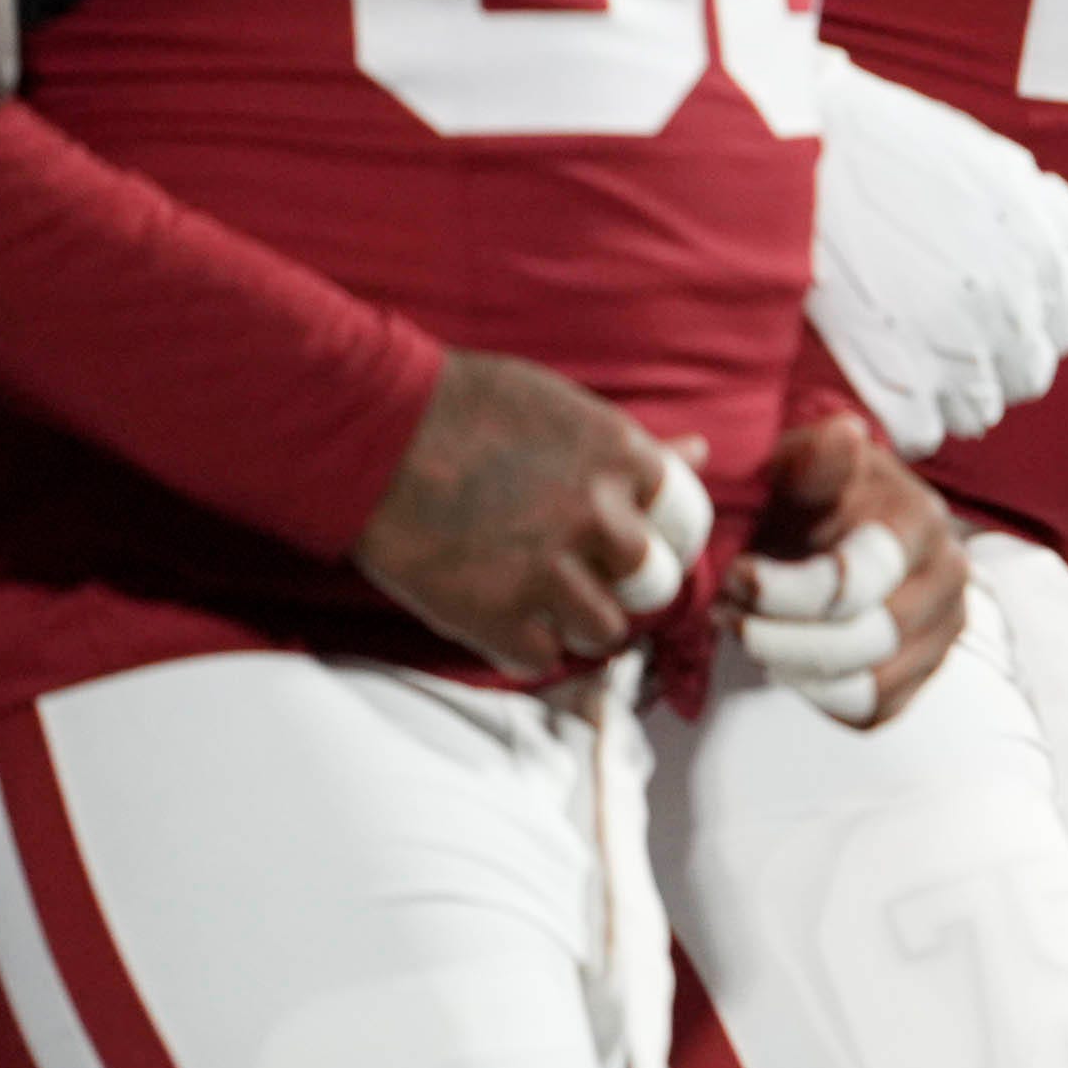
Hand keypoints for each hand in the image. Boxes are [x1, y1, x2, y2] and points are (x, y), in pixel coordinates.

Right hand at [351, 351, 702, 675]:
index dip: (663, 537)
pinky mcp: (497, 617)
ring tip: (541, 600)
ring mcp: (550, 571)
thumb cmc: (463, 406)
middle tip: (586, 576)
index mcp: (621, 460)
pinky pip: (543, 660)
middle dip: (625, 586)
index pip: (688, 521)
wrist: (368, 428)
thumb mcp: (563, 408)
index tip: (637, 541)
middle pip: (655, 584)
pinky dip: (524, 647)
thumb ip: (632, 446)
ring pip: (606, 631)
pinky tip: (500, 618)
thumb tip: (698, 453)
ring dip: (579, 623)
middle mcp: (599, 518)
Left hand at [729, 414, 966, 728]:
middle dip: (780, 637)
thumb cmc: (808, 496)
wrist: (837, 526)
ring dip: (794, 669)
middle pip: (864, 641)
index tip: (734, 578)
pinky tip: (787, 659)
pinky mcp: (928, 670)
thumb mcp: (800, 469)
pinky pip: (873, 711)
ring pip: (868, 686)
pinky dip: (820, 696)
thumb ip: (815, 462)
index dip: (781, 591)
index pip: (853, 582)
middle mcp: (949, 575)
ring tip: (751, 635)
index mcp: (919, 519)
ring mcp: (945, 627)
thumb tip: (842, 434)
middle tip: (728, 616)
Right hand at [807, 48, 1067, 456]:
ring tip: (916, 345)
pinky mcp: (888, 373)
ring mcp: (950, 346)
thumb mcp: (1008, 173)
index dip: (1035, 314)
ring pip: (980, 412)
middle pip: (1030, 377)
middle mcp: (1010, 309)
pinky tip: (888, 376)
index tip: (990, 292)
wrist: (808, 150)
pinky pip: (923, 435)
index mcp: (1044, 260)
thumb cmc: (909, 150)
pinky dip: (909, 417)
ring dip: (955, 390)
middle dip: (1000, 356)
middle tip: (949, 320)